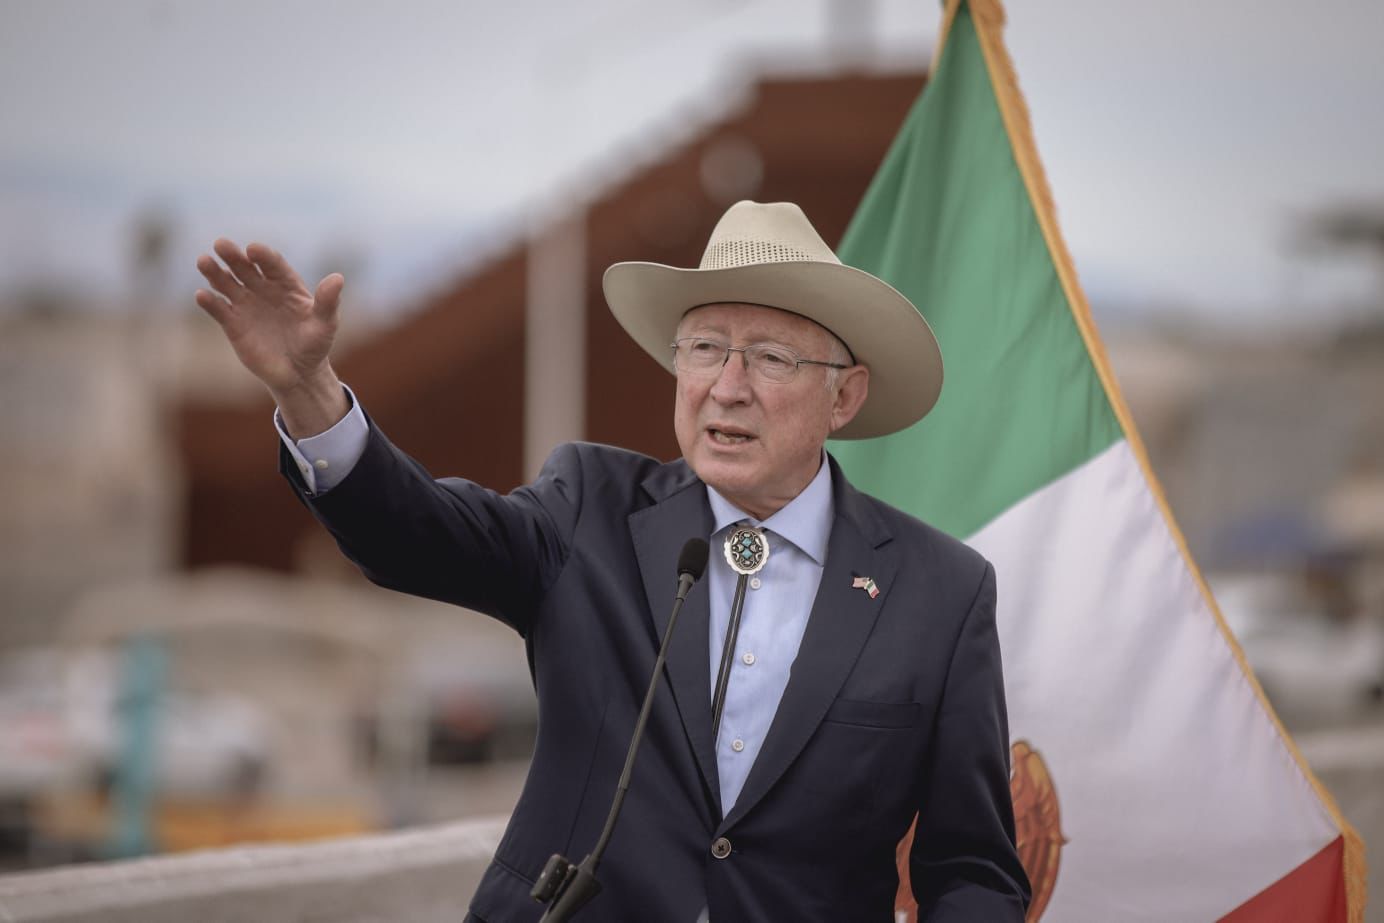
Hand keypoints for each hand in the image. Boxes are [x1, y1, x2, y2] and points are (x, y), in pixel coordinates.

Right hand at [195, 239, 348, 435]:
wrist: (298, 373)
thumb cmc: (315, 345)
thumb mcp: (325, 324)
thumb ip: (328, 302)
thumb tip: (338, 278)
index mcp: (286, 284)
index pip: (273, 264)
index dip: (263, 255)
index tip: (253, 249)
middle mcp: (263, 289)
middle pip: (245, 267)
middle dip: (233, 256)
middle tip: (221, 244)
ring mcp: (246, 304)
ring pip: (227, 283)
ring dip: (215, 272)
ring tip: (203, 261)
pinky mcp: (233, 323)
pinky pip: (219, 309)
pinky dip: (210, 302)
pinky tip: (202, 295)